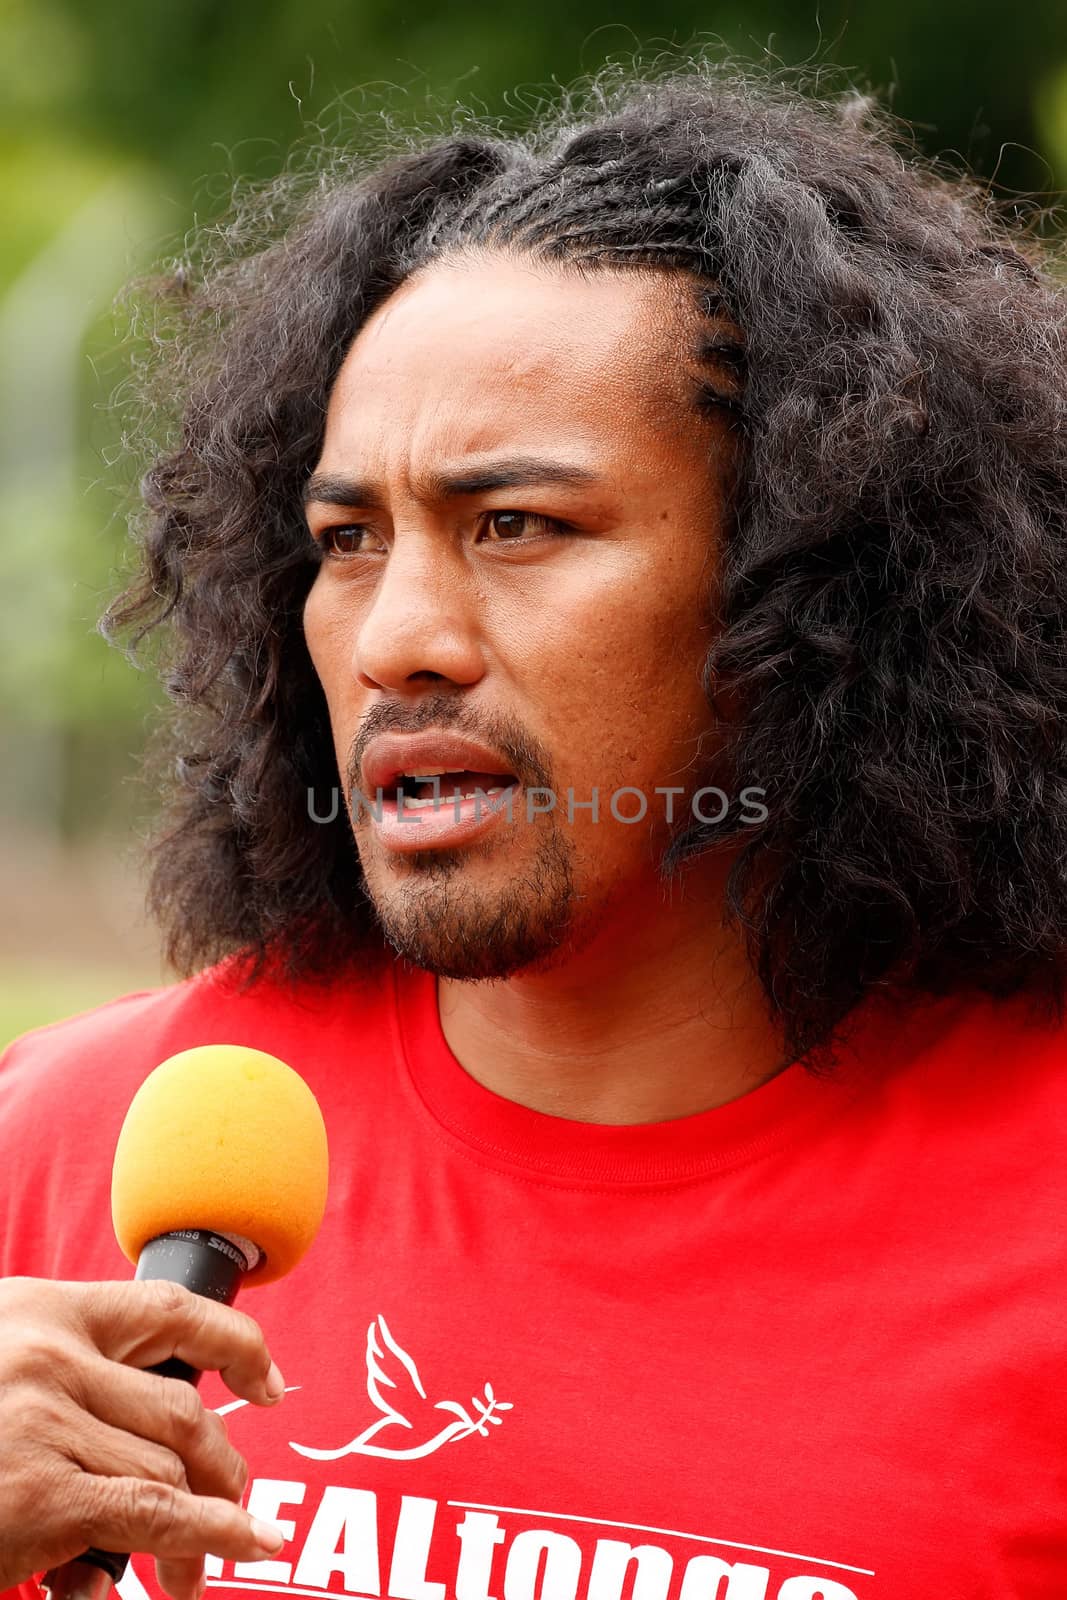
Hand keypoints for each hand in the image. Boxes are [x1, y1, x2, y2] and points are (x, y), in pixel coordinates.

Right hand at [0, 1277, 286, 1599]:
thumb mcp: (0, 1366)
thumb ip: (66, 1374)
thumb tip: (157, 1427)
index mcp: (43, 1310)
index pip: (168, 1309)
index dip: (235, 1342)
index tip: (267, 1382)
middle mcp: (48, 1356)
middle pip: (181, 1408)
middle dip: (220, 1470)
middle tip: (238, 1515)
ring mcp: (42, 1421)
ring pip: (168, 1469)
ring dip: (201, 1528)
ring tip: (195, 1575)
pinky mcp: (40, 1495)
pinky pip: (153, 1512)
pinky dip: (208, 1535)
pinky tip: (242, 1548)